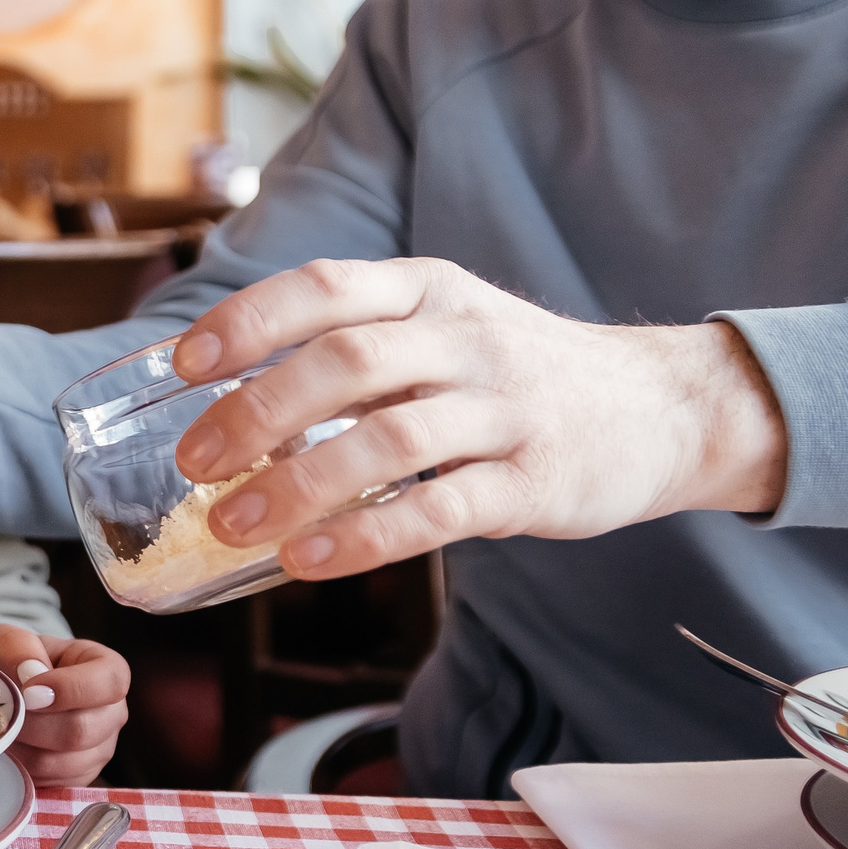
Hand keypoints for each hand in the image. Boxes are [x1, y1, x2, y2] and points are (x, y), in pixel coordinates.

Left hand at [0, 626, 129, 787]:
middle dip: (34, 724)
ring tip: (2, 729)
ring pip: (64, 761)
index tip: (28, 691)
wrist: (1, 692)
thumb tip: (30, 673)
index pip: (111, 682)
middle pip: (83, 729)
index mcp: (106, 668)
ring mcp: (99, 749)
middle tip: (5, 713)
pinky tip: (10, 748)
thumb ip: (16, 646)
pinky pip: (53, 781)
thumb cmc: (8, 660)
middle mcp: (111, 711)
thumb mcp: (2, 638)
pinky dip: (24, 768)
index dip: (69, 689)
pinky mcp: (78, 777)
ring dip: (24, 747)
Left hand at [168, 257, 789, 578]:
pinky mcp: (535, 483)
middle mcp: (464, 338)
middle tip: (193, 460)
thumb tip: (222, 404)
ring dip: (298, 485)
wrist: (661, 407)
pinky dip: (368, 538)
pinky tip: (311, 561)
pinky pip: (440, 510)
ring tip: (232, 523)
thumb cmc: (512, 374)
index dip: (249, 321)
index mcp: (426, 290)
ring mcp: (505, 411)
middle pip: (346, 363)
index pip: (325, 287)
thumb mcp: (441, 329)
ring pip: (388, 440)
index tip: (186, 363)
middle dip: (256, 410)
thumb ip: (352, 354)